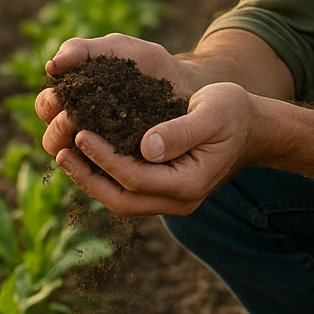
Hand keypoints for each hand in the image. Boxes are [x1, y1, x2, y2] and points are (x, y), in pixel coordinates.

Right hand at [35, 33, 203, 162]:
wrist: (187, 84)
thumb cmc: (147, 64)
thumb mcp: (117, 49)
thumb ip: (83, 50)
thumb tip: (51, 66)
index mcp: (72, 99)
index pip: (45, 107)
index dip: (48, 103)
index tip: (61, 96)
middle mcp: (80, 129)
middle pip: (52, 139)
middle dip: (57, 127)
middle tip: (72, 117)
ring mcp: (101, 151)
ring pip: (75, 162)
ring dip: (75, 150)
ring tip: (86, 137)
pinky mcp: (123, 167)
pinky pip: (106, 176)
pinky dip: (102, 167)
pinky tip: (108, 157)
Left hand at [52, 81, 259, 215]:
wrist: (253, 127)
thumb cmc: (233, 112)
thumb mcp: (212, 112)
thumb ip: (181, 130)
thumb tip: (146, 146)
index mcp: (190, 183)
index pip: (136, 178)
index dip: (105, 158)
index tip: (81, 133)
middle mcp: (180, 200)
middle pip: (123, 200)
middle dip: (89, 178)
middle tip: (61, 153)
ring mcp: (173, 201)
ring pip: (123, 201)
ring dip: (92, 181)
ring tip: (65, 156)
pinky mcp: (166, 191)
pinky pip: (129, 192)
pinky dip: (106, 177)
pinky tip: (87, 156)